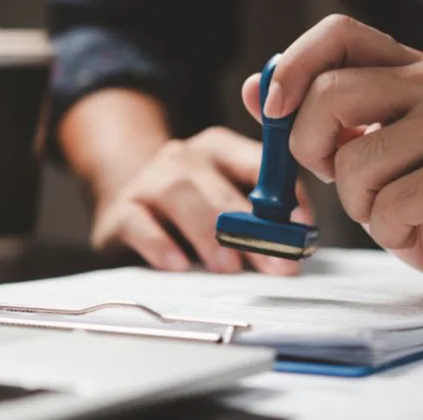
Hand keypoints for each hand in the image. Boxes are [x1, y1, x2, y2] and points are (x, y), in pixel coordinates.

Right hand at [90, 127, 313, 274]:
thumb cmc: (190, 208)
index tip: (302, 227)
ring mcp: (149, 181)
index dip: (285, 195)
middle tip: (276, 263)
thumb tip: (297, 244)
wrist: (123, 199)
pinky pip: (138, 222)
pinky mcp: (120, 211)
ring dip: (209, 233)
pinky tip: (178, 265)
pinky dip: (159, 243)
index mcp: (218, 149)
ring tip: (229, 267)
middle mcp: (183, 158)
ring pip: (180, 195)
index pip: (259, 163)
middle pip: (221, 187)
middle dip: (253, 229)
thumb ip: (260, 215)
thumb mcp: (226, 200)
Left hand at [242, 15, 422, 304]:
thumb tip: (255, 90)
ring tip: (392, 207)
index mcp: (410, 69)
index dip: (293, 65)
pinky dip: (388, 229)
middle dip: (311, 148)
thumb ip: (313, 120)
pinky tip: (415, 226)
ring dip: (357, 202)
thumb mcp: (358, 154)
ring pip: (356, 159)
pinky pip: (391, 204)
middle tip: (333, 175)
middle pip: (332, 93)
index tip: (272, 109)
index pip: (340, 32)